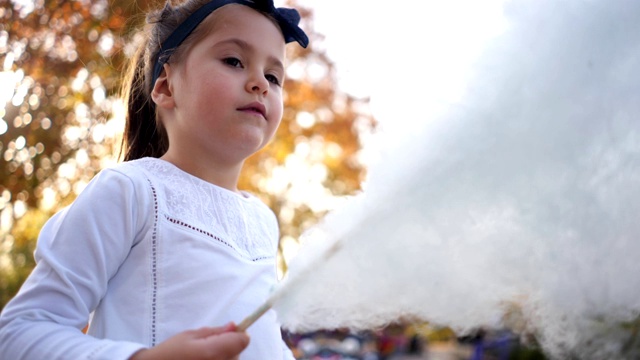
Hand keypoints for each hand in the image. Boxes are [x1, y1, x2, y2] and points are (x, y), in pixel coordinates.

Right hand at [130, 322, 249, 359]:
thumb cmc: (170, 351)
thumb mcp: (190, 335)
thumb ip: (214, 332)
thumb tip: (234, 326)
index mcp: (213, 351)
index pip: (242, 341)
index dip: (238, 334)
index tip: (229, 332)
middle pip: (238, 352)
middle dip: (230, 345)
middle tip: (209, 345)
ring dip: (225, 356)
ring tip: (203, 355)